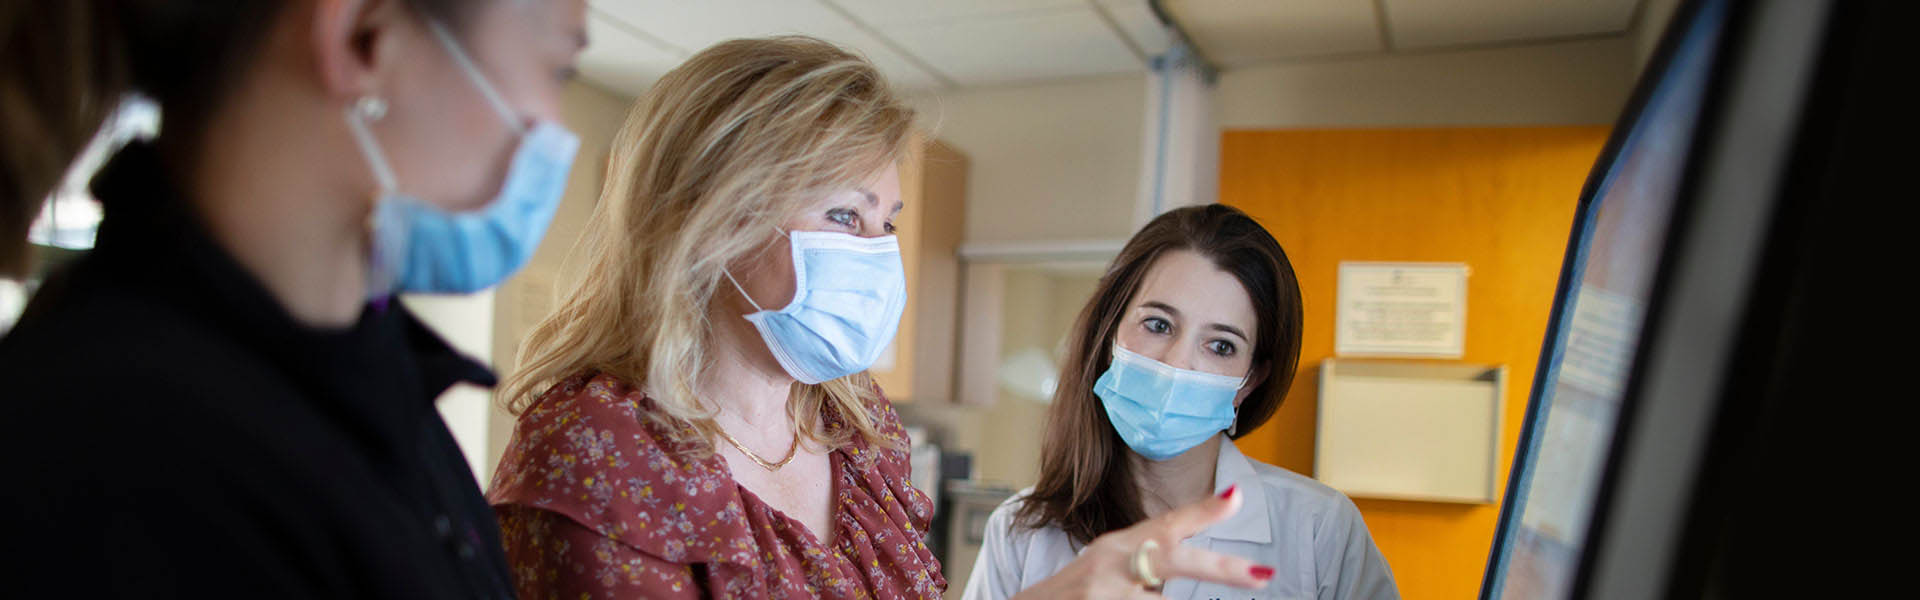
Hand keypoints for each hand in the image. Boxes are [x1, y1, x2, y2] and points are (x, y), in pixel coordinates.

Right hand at [1009, 485, 1275, 599]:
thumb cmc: (1076, 594)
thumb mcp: (1109, 566)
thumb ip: (1149, 559)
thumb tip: (1210, 568)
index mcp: (1119, 546)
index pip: (1167, 523)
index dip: (1204, 512)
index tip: (1237, 499)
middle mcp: (1112, 566)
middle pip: (1175, 561)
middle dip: (1223, 571)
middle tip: (1264, 576)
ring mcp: (1103, 595)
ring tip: (1133, 595)